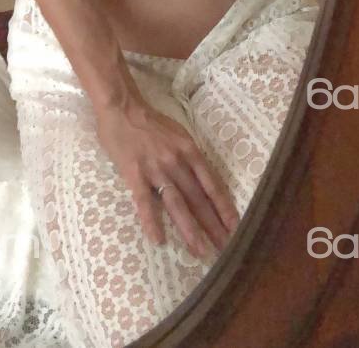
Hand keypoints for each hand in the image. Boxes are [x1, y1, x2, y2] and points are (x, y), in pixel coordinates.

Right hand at [93, 94, 239, 259]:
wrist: (122, 107)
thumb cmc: (150, 122)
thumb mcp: (179, 134)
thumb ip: (190, 157)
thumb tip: (204, 181)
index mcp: (190, 151)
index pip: (212, 185)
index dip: (224, 208)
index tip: (236, 227)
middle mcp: (177, 161)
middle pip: (198, 199)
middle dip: (213, 226)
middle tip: (226, 248)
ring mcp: (156, 169)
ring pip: (177, 204)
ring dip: (190, 229)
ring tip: (200, 251)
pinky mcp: (135, 174)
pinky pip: (145, 202)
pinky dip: (152, 222)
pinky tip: (158, 240)